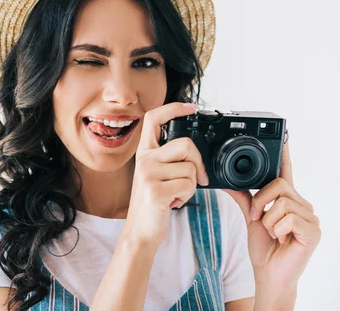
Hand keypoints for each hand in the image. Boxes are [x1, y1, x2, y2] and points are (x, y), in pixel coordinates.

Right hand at [121, 102, 208, 249]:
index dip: (174, 108)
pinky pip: (189, 185)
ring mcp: (148, 174)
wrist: (140, 232)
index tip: (191, 107)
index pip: (154, 118)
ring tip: (175, 194)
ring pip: (191, 169)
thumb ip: (168, 158)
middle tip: (198, 179)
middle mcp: (144, 159)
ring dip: (192, 185)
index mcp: (144, 152)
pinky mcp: (156, 190)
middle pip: (186, 144)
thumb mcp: (156, 175)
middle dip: (199, 163)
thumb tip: (193, 149)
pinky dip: (187, 197)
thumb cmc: (153, 204)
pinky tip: (173, 202)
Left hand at [222, 133, 320, 286]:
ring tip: (273, 233)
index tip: (285, 136)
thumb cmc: (264, 247)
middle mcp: (301, 205)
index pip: (286, 172)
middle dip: (260, 203)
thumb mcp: (250, 217)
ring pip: (280, 203)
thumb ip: (244, 198)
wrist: (269, 273)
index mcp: (288, 199)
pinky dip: (276, 230)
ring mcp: (310, 218)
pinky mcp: (313, 231)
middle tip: (257, 220)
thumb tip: (227, 182)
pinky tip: (282, 240)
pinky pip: (287, 219)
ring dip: (267, 221)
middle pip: (278, 185)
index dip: (285, 155)